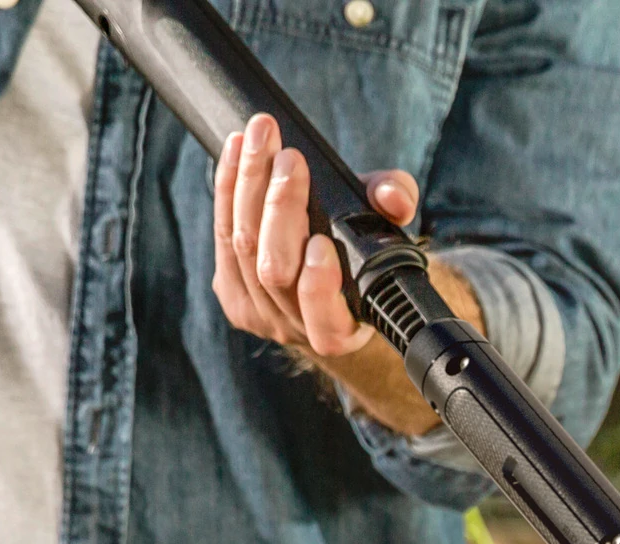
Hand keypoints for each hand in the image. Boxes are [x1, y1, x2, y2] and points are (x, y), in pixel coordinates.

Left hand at [212, 113, 475, 436]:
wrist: (329, 282)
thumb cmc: (364, 256)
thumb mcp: (390, 227)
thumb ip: (397, 206)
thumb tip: (393, 196)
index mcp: (343, 330)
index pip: (325, 320)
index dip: (319, 285)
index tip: (323, 242)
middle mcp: (296, 329)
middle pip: (273, 269)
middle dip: (280, 208)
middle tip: (290, 159)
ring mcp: (256, 313)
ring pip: (242, 246)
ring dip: (248, 183)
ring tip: (261, 136)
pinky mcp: (229, 290)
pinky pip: (221, 233)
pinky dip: (227, 186)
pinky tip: (236, 150)